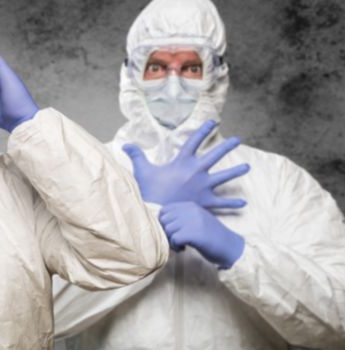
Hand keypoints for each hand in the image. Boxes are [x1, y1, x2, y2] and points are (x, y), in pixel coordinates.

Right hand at [124, 120, 249, 208]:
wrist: (157, 212)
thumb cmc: (150, 191)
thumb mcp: (142, 171)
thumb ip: (136, 156)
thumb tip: (125, 144)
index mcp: (182, 162)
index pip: (194, 141)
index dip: (203, 130)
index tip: (213, 122)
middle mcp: (196, 171)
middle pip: (215, 155)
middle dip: (227, 146)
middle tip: (237, 140)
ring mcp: (203, 186)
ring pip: (224, 177)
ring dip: (236, 171)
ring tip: (247, 167)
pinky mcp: (205, 202)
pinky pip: (222, 203)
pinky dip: (232, 204)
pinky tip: (243, 204)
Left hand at [159, 202, 244, 268]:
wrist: (231, 247)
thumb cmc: (211, 236)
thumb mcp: (196, 220)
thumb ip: (180, 217)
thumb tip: (159, 221)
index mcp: (190, 206)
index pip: (164, 210)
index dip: (164, 223)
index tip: (173, 231)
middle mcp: (191, 210)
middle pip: (163, 220)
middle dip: (166, 232)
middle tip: (176, 240)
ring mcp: (193, 221)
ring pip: (167, 230)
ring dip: (171, 241)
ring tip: (181, 245)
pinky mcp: (194, 234)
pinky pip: (174, 239)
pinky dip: (176, 247)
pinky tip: (184, 249)